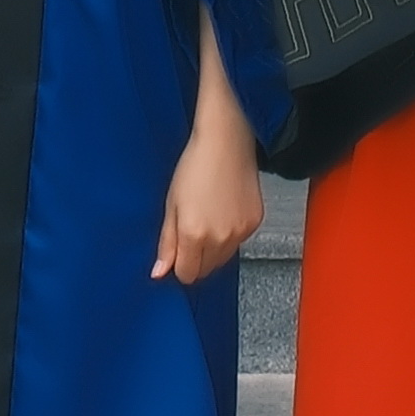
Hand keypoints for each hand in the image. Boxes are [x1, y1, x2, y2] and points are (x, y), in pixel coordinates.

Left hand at [155, 70, 265, 287]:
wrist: (226, 142)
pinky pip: (239, 243)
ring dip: (213, 249)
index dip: (179, 265)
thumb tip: (160, 272)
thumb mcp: (171, 203)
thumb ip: (167, 242)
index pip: (187, 274)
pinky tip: (223, 212)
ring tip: (208, 218)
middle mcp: (219, 238)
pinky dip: (230, 235)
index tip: (177, 251)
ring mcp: (240, 232)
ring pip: (223, 259)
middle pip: (206, 270)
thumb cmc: (195, 165)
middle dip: (196, 258)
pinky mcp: (254, 223)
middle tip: (191, 230)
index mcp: (193, 234)